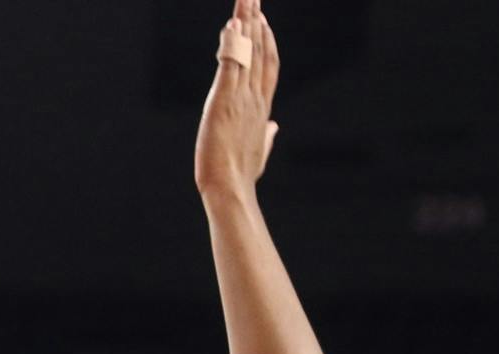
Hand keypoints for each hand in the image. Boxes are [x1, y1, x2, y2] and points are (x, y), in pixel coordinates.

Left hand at [194, 0, 280, 198]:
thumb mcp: (258, 150)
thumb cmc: (241, 175)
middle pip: (259, 50)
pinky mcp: (224, 102)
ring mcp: (241, 98)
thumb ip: (266, 134)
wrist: (230, 190)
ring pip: (247, 52)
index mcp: (261, 106)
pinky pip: (230, 65)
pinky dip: (231, 44)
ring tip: (244, 0)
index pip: (267, 65)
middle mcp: (254, 97)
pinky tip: (231, 25)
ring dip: (245, 24)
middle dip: (257, 21)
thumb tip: (274, 127)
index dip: (266, 40)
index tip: (262, 20)